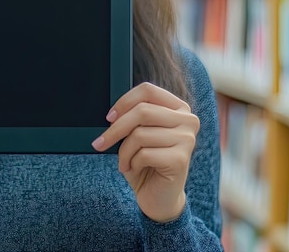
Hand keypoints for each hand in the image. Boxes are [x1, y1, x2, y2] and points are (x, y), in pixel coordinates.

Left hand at [91, 82, 199, 222]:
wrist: (159, 197)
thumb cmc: (146, 162)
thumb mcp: (138, 134)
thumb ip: (132, 118)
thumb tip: (111, 113)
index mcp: (178, 108)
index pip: (148, 90)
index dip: (124, 102)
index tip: (109, 118)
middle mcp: (188, 120)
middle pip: (142, 111)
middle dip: (115, 129)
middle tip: (100, 143)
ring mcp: (187, 140)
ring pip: (140, 134)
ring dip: (123, 151)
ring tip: (124, 162)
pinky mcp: (181, 159)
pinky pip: (144, 154)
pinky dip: (132, 163)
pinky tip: (135, 169)